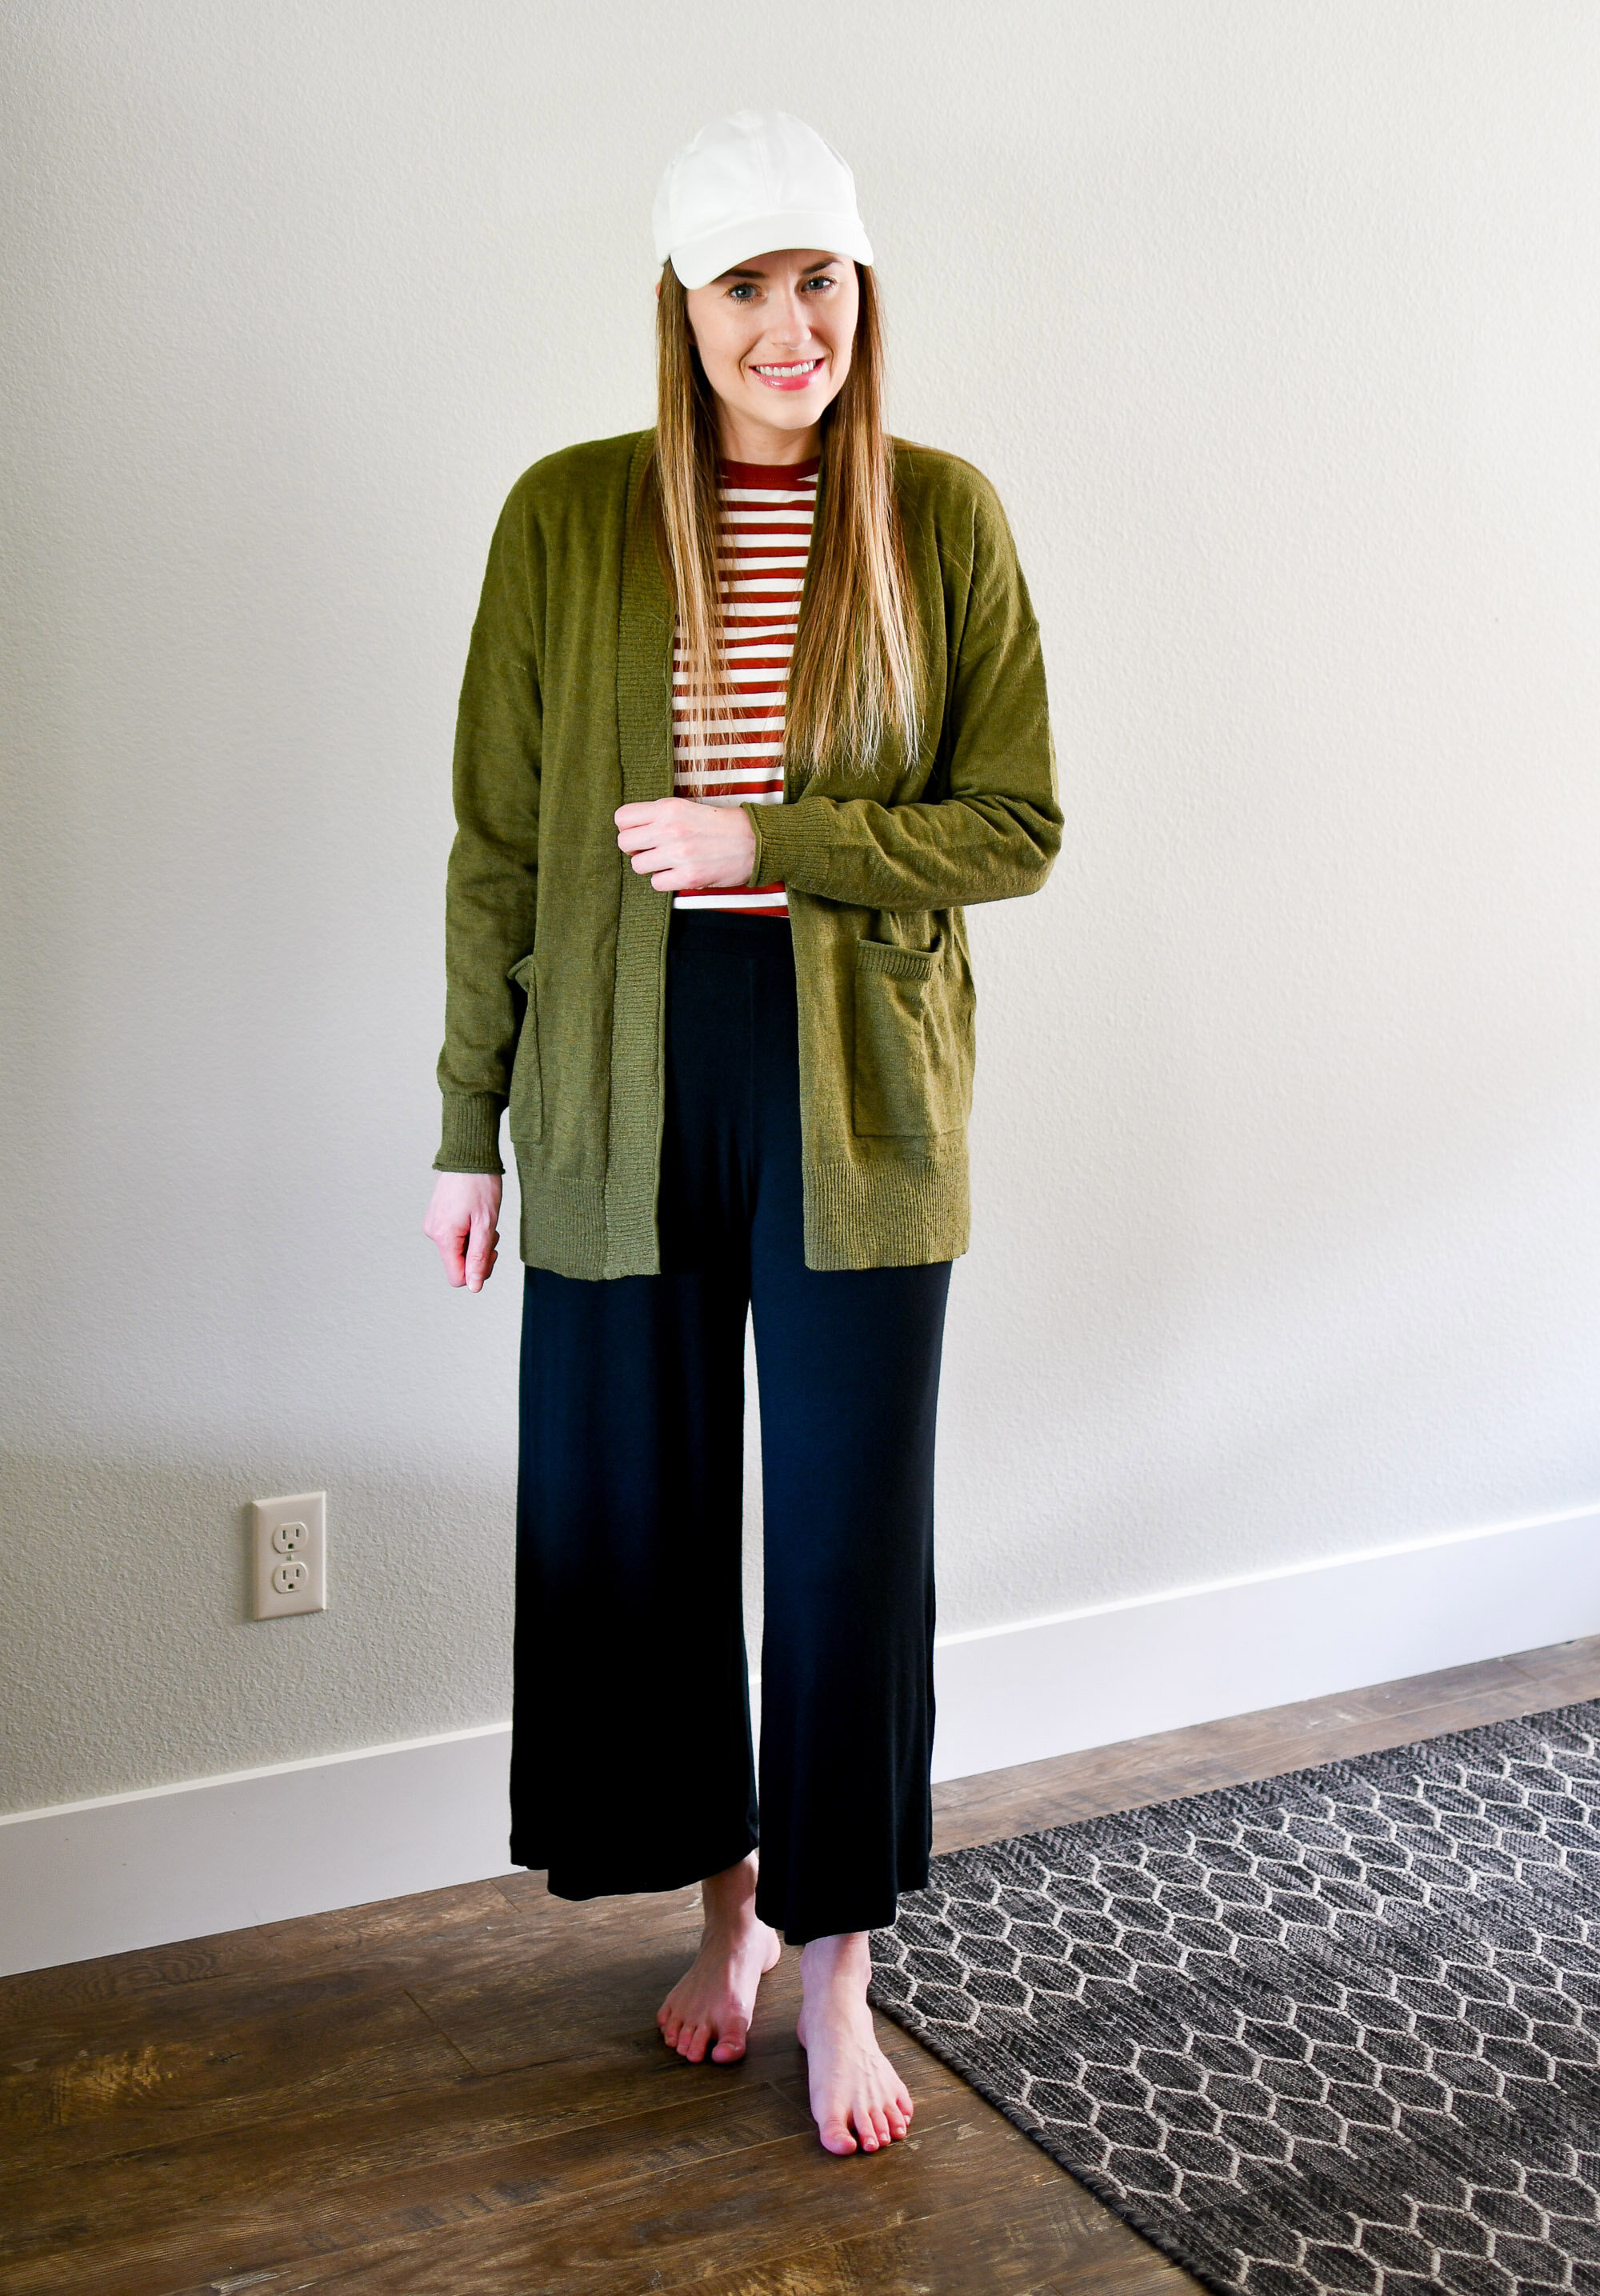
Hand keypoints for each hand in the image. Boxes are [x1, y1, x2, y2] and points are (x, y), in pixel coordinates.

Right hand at [423, 1172, 501, 1290]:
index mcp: (444, 1238)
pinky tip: (475, 1215)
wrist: (467, 1154)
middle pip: (458, 1264)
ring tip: (483, 1218)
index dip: (478, 1272)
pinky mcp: (437, 1218)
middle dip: (479, 1253)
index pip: (458, 1278)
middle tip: (491, 1231)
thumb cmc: (480, 1185)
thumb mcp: (486, 1224)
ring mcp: (433, 1225)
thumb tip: (474, 1287)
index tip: (490, 1252)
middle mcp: (433, 1234)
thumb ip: (478, 1257)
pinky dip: (468, 1231)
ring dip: (475, 1241)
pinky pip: (454, 1236)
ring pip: (458, 1249)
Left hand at [615, 797, 755, 891]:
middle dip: (635, 849)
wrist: (752, 840)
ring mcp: (679, 854)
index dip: (628, 828)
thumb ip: (659, 815)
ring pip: (638, 865)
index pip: (622, 818)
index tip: (640, 833)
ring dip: (650, 866)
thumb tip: (631, 831)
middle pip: (624, 843)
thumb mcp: (686, 807)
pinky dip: (665, 881)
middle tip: (652, 850)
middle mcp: (670, 829)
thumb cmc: (718, 824)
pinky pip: (656, 884)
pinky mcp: (689, 877)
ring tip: (668, 862)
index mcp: (668, 808)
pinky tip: (679, 873)